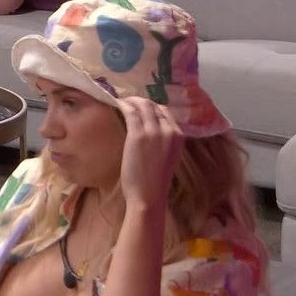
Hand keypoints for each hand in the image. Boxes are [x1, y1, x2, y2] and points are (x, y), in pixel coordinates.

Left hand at [111, 95, 182, 211]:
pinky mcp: (138, 134)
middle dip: (140, 101)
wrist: (149, 195)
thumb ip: (164, 140)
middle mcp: (169, 130)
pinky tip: (116, 104)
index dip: (152, 106)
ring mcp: (154, 131)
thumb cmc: (156, 181)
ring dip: (130, 100)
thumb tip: (151, 128)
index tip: (140, 106)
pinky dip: (123, 105)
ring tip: (121, 101)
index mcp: (179, 136)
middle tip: (128, 101)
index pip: (165, 111)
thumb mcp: (168, 156)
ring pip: (143, 105)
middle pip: (154, 105)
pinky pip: (130, 112)